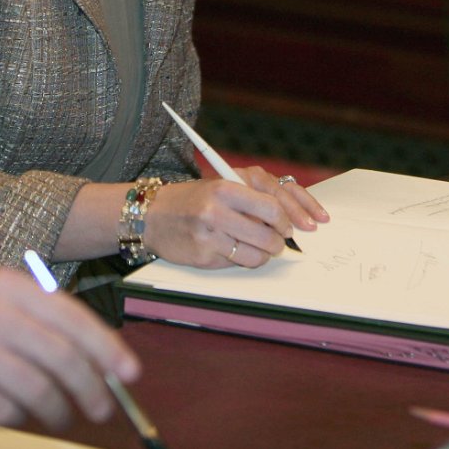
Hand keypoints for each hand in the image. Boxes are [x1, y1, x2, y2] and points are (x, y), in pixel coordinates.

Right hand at [0, 271, 138, 428]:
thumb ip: (37, 319)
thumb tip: (94, 356)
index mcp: (6, 285)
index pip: (73, 317)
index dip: (107, 349)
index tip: (128, 372)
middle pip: (62, 357)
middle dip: (92, 387)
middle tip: (103, 404)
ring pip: (39, 389)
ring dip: (59, 409)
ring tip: (63, 415)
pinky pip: (5, 411)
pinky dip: (19, 418)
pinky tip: (19, 413)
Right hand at [144, 171, 315, 268]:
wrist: (153, 215)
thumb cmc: (193, 198)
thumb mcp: (222, 184)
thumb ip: (254, 195)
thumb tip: (290, 217)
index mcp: (224, 187)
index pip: (271, 205)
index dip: (290, 218)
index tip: (296, 226)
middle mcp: (216, 211)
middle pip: (268, 234)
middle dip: (280, 242)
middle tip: (280, 241)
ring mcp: (209, 236)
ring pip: (256, 255)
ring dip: (265, 255)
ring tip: (263, 248)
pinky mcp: (204, 257)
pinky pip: (238, 264)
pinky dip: (244, 260)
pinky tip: (238, 251)